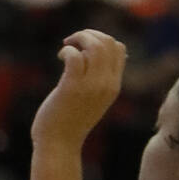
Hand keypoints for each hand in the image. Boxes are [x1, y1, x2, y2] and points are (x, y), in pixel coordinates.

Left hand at [31, 29, 126, 147]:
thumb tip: (89, 56)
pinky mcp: (71, 88)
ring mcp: (90, 86)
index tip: (84, 47)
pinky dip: (68, 51)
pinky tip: (61, 57)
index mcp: (114, 86)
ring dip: (79, 39)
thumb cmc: (70, 122)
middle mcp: (106, 84)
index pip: (119, 49)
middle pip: (108, 43)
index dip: (101, 40)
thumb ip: (96, 80)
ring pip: (94, 47)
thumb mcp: (91, 99)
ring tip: (67, 47)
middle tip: (72, 42)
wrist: (59, 145)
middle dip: (89, 35)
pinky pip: (75, 57)